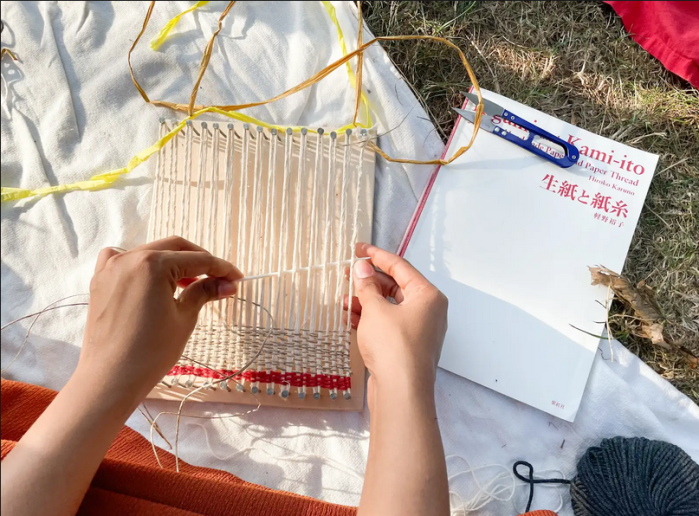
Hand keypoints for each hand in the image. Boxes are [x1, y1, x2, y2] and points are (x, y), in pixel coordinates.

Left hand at [78, 236, 241, 406]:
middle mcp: (129, 258)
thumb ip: (204, 292)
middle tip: (219, 279)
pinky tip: (149, 276)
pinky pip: (122, 259)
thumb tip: (227, 283)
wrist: (110, 379)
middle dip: (200, 261)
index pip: (197, 260)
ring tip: (190, 282)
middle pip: (174, 249)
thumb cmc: (150, 352)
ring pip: (150, 252)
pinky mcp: (100, 281)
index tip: (236, 278)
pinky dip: (139, 262)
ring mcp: (111, 268)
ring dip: (173, 261)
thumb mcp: (184, 318)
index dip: (221, 268)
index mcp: (153, 264)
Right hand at [350, 244, 449, 515]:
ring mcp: (419, 330)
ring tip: (344, 300)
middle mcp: (428, 310)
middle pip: (395, 286)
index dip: (376, 255)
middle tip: (347, 274)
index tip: (358, 248)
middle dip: (369, 282)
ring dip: (366, 302)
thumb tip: (362, 268)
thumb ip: (366, 286)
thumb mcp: (375, 310)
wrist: (401, 393)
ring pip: (390, 307)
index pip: (400, 266)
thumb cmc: (393, 347)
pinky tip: (351, 318)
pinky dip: (370, 319)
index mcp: (428, 296)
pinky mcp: (407, 347)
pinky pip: (388, 324)